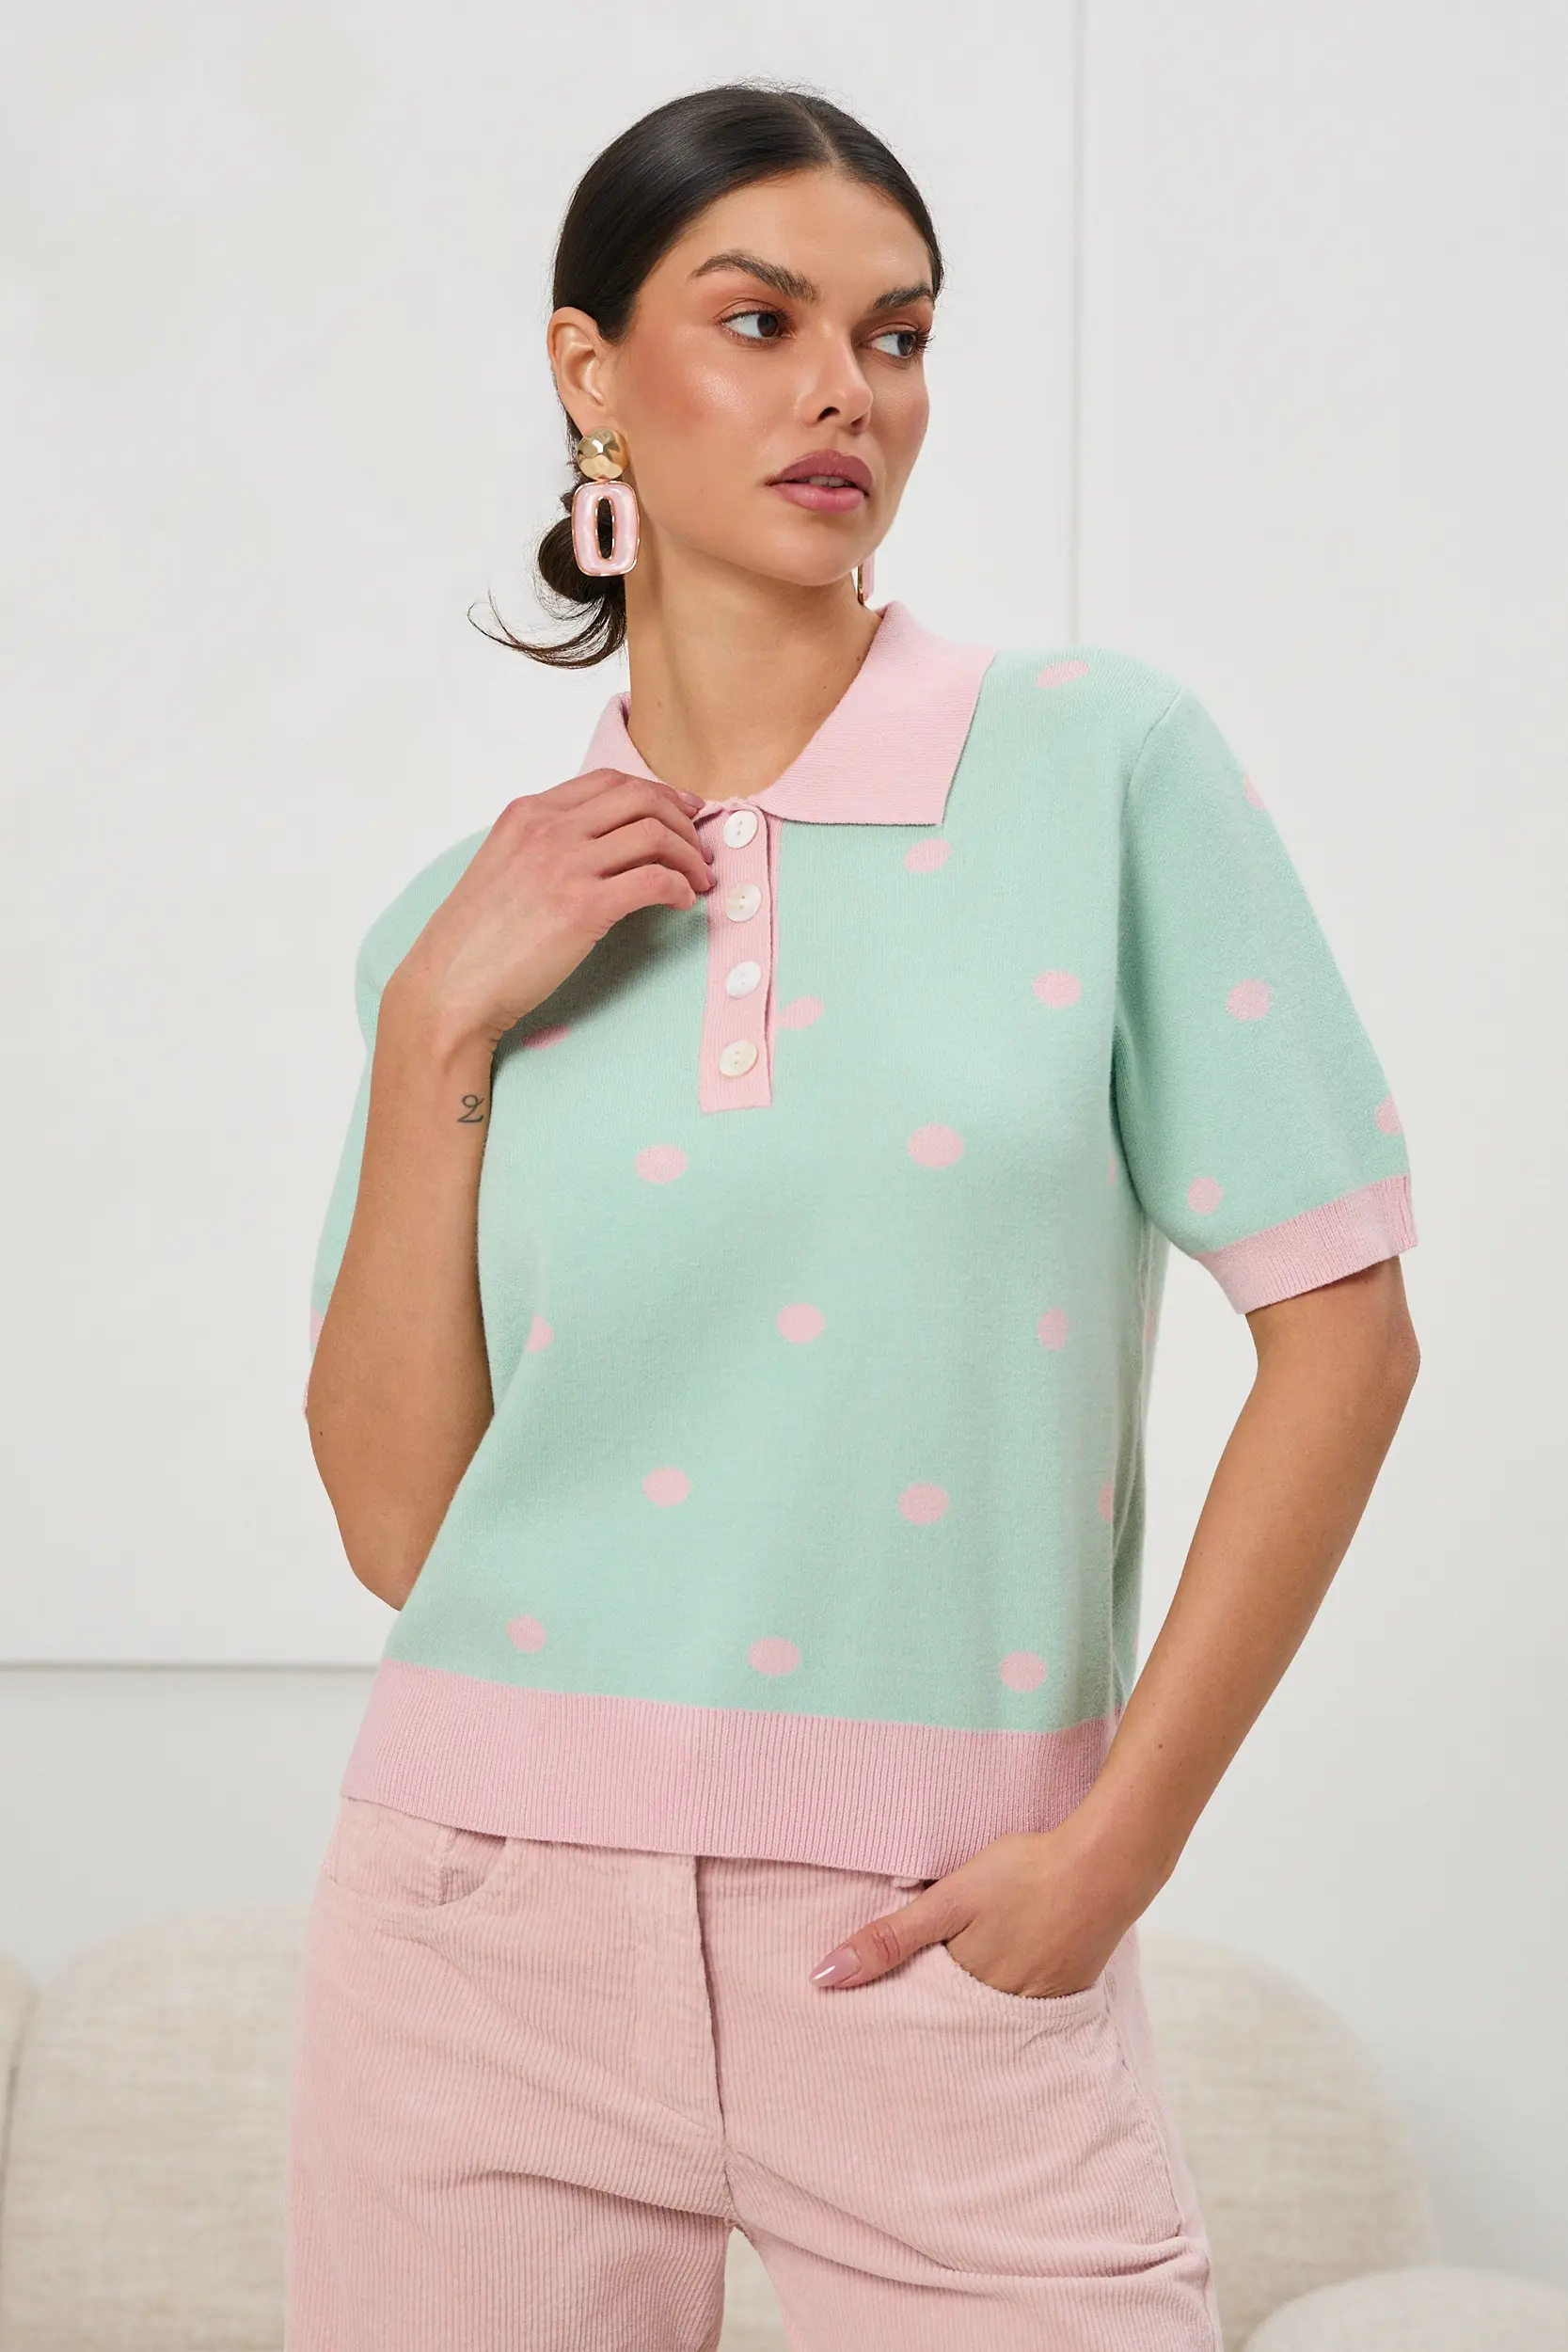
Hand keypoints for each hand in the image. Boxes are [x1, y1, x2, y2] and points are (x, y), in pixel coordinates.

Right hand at [382, 768, 715, 1056]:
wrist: (450, 986)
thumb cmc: (475, 940)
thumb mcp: (502, 867)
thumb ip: (544, 845)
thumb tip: (600, 847)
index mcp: (527, 813)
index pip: (609, 781)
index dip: (657, 793)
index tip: (681, 812)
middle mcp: (547, 829)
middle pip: (640, 798)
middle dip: (682, 820)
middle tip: (700, 849)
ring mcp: (564, 865)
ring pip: (654, 834)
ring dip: (689, 856)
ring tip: (699, 881)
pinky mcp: (582, 907)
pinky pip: (654, 880)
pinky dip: (681, 887)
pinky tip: (683, 902)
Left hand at [807, 1825, 1140, 1996]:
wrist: (1108, 1865)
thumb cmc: (1026, 1874)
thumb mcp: (949, 1899)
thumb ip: (889, 1939)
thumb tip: (823, 1977)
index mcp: (965, 1989)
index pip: (914, 2013)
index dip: (889, 2009)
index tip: (855, 2021)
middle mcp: (999, 2010)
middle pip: (951, 2020)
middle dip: (924, 2020)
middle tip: (887, 2026)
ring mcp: (1036, 2003)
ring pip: (985, 2015)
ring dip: (964, 2011)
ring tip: (939, 2005)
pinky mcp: (1063, 1990)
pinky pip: (1020, 2007)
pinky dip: (1002, 2000)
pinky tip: (995, 1983)